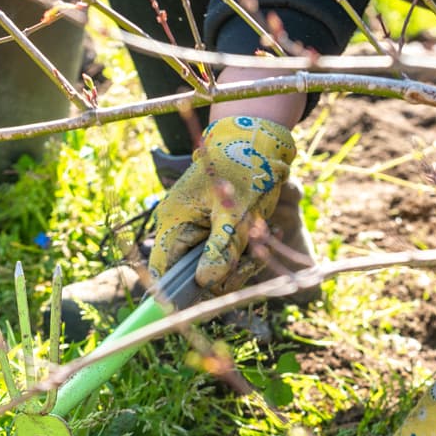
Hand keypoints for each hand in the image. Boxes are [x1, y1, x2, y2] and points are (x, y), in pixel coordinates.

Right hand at [148, 115, 295, 292]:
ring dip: (243, 263)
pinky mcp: (216, 231)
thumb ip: (221, 248)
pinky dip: (249, 252)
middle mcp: (181, 229)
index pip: (163, 271)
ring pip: (215, 269)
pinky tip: (272, 232)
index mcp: (174, 222)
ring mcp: (198, 231)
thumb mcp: (235, 212)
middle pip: (193, 276)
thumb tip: (206, 283)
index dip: (178, 290)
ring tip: (269, 237)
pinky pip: (228, 256)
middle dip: (226, 274)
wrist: (256, 140)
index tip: (206, 295)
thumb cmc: (242, 168)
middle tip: (252, 259)